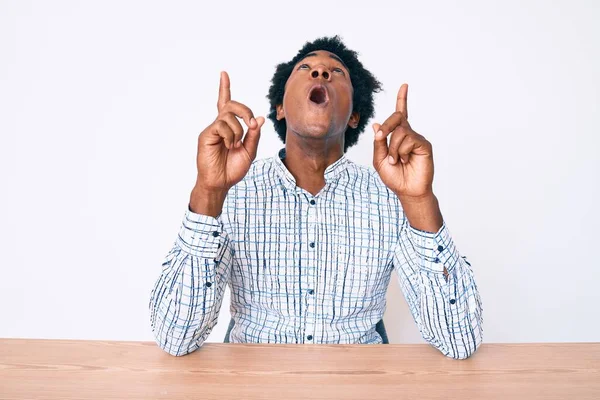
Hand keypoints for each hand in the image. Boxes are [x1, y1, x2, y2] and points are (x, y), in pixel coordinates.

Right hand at [195, 71, 264, 193]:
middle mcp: (219, 125)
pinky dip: (230, 135)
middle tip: (251, 125)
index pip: (226, 103)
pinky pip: (221, 125)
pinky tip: (229, 146)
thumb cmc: (233, 169)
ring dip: (238, 129)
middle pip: (231, 104)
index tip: (224, 73)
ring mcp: (212, 129)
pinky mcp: (206, 135)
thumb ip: (254, 135)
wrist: (221, 183)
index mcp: (229, 128)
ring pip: (228, 114)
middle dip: (244, 110)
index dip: (224, 88)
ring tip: (236, 144)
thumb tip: (259, 118)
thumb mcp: (250, 151)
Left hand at [372, 84, 433, 198]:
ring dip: (393, 148)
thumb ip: (378, 142)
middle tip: (380, 138)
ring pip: (400, 131)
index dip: (402, 99)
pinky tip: (405, 160)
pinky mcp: (424, 144)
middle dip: (386, 126)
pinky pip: (408, 140)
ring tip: (396, 161)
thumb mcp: (379, 159)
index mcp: (397, 136)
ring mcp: (417, 139)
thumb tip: (377, 124)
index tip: (405, 85)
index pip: (400, 114)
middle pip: (397, 117)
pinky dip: (401, 151)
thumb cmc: (394, 177)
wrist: (407, 191)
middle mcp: (408, 134)